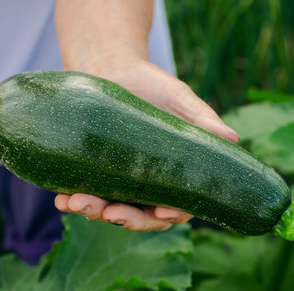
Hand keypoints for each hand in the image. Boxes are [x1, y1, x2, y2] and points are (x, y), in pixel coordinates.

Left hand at [54, 60, 239, 230]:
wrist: (109, 67)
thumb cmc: (151, 84)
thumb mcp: (178, 99)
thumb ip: (202, 119)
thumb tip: (232, 137)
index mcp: (171, 173)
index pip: (176, 204)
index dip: (171, 214)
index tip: (162, 213)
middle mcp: (145, 182)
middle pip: (140, 215)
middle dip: (125, 219)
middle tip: (109, 213)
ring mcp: (117, 180)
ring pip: (108, 209)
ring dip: (92, 212)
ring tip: (75, 203)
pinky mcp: (91, 172)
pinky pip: (83, 192)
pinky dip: (71, 199)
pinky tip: (61, 198)